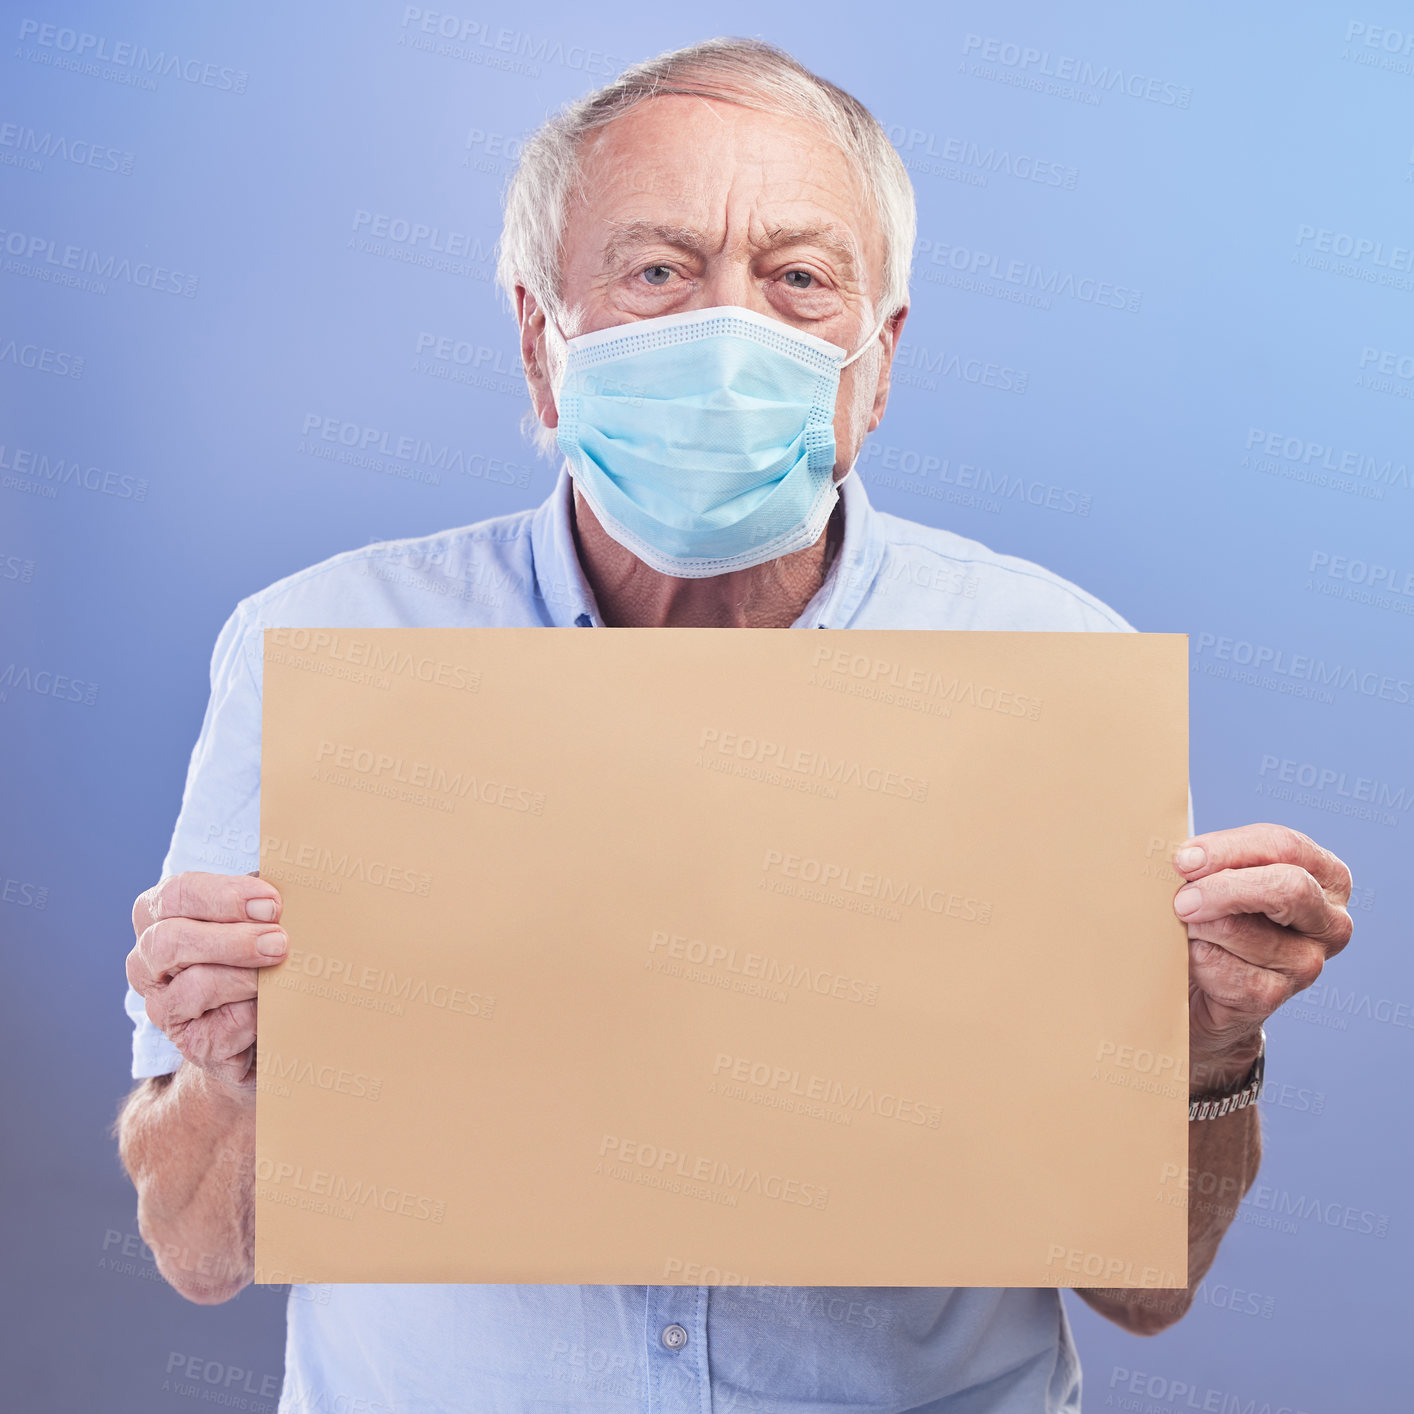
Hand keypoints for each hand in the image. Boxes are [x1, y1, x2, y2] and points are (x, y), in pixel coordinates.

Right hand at [127, 871, 286, 1093]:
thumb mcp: (255, 922)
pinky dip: (254, 1014)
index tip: (272, 903)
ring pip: (194, 987)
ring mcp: (164, 1008)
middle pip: (170, 940)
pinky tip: (272, 1009)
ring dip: (246, 977)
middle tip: (279, 942)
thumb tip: (290, 889)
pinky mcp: (191, 1044)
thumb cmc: (256, 958)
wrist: (264, 1027)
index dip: (225, 895)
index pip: (178, 893)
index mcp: (160, 918)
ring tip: (280, 973)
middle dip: (231, 939)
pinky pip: (221, 1027)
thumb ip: (259, 904)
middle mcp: (149, 963)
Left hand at [1172, 824, 1352, 1093]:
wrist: (1204, 985)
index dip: (1229, 849)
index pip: (1284, 846)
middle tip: (1180, 899)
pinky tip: (1193, 959)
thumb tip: (1186, 858)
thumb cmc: (1216, 915)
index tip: (1184, 860)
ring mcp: (1308, 963)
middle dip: (1222, 888)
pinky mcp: (1274, 996)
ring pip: (1240, 929)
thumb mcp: (1223, 876)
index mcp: (1326, 876)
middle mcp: (1330, 921)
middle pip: (1287, 888)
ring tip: (1186, 928)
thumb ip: (1214, 861)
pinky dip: (1194, 958)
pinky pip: (1222, 967)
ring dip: (1197, 926)